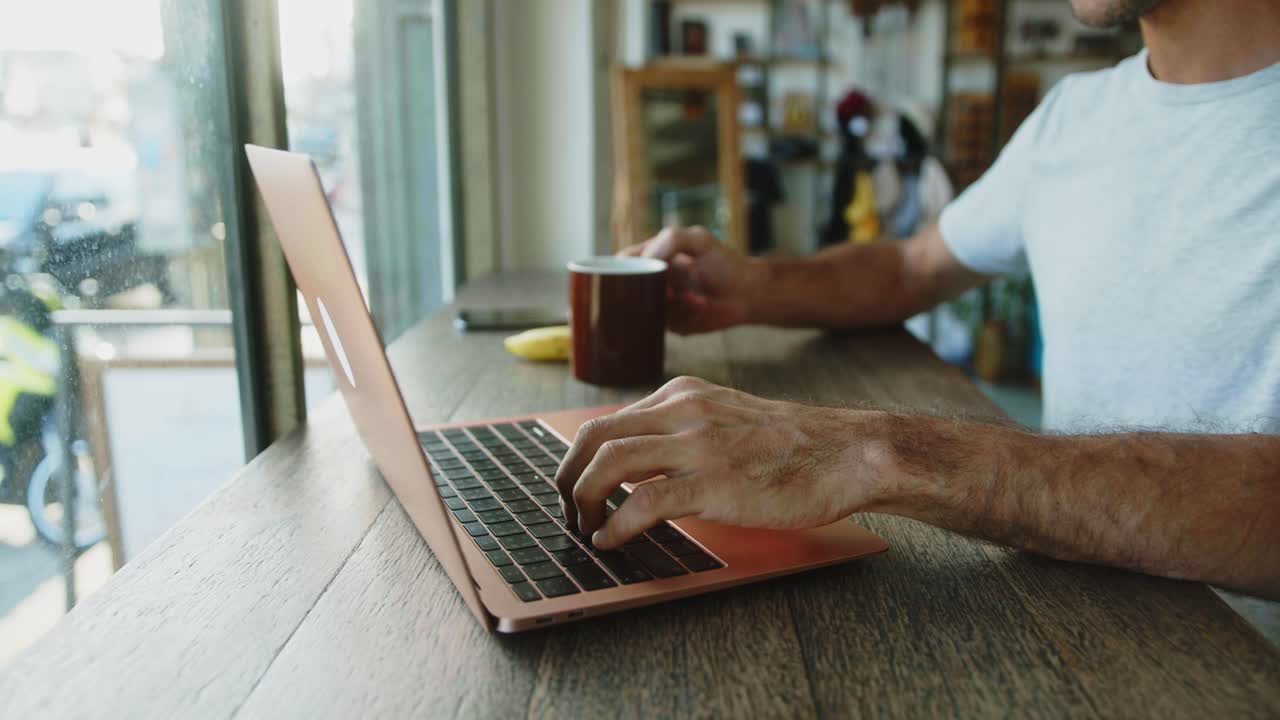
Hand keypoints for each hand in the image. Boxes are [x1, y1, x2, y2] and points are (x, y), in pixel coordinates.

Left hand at [554, 376, 893, 548]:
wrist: (847, 453)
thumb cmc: (794, 445)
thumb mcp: (728, 417)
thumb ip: (685, 430)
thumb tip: (642, 465)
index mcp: (683, 395)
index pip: (608, 420)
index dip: (578, 458)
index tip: (573, 487)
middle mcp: (683, 411)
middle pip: (594, 436)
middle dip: (566, 477)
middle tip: (565, 511)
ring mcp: (697, 445)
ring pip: (608, 463)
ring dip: (582, 501)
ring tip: (583, 529)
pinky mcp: (713, 482)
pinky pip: (642, 503)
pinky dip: (615, 527)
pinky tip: (611, 543)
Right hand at [620, 226, 766, 334]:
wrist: (749, 292)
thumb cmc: (724, 262)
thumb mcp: (699, 239)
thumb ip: (671, 240)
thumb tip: (646, 260)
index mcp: (655, 259)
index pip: (624, 263)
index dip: (619, 269)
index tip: (628, 274)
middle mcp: (655, 282)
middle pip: (630, 291)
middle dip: (646, 293)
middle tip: (669, 291)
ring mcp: (663, 305)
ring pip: (649, 309)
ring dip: (673, 304)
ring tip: (694, 297)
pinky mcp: (675, 324)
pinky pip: (669, 323)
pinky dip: (686, 314)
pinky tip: (702, 306)